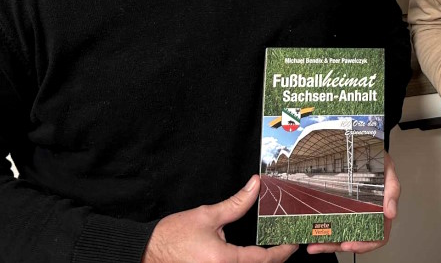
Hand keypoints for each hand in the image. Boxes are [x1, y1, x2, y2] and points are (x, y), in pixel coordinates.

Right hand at [142, 175, 297, 262]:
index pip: (264, 259)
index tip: (293, 242)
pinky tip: (252, 257)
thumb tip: (255, 185)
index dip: (283, 251)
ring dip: (262, 262)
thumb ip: (236, 203)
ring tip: (272, 249)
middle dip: (275, 259)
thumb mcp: (208, 215)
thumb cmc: (173, 236)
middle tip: (286, 244)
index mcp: (225, 261)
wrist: (148, 251)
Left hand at [307, 152, 400, 254]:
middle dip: (340, 246)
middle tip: (326, 245)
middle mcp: (367, 215)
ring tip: (313, 245)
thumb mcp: (388, 169)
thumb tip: (391, 213)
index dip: (365, 244)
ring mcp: (352, 213)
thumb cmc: (376, 158)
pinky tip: (312, 235)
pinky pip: (332, 224)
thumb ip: (392, 189)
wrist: (359, 144)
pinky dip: (322, 232)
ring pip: (341, 236)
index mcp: (381, 211)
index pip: (378, 236)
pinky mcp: (339, 208)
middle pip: (356, 239)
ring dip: (327, 243)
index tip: (351, 244)